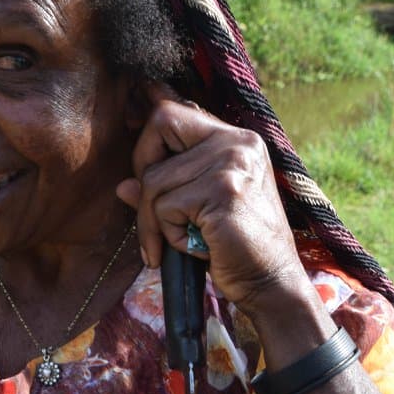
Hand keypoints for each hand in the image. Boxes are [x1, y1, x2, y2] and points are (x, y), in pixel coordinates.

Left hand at [116, 85, 307, 313]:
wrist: (270, 282)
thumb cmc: (234, 248)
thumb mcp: (197, 213)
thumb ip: (165, 191)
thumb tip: (122, 185)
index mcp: (235, 139)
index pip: (174, 111)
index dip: (148, 138)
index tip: (141, 170)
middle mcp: (237, 142)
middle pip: (158, 126)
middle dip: (144, 175)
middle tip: (154, 219)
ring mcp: (232, 162)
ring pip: (155, 180)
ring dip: (157, 222)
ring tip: (186, 240)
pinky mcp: (223, 190)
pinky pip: (165, 208)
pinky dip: (171, 236)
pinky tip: (198, 247)